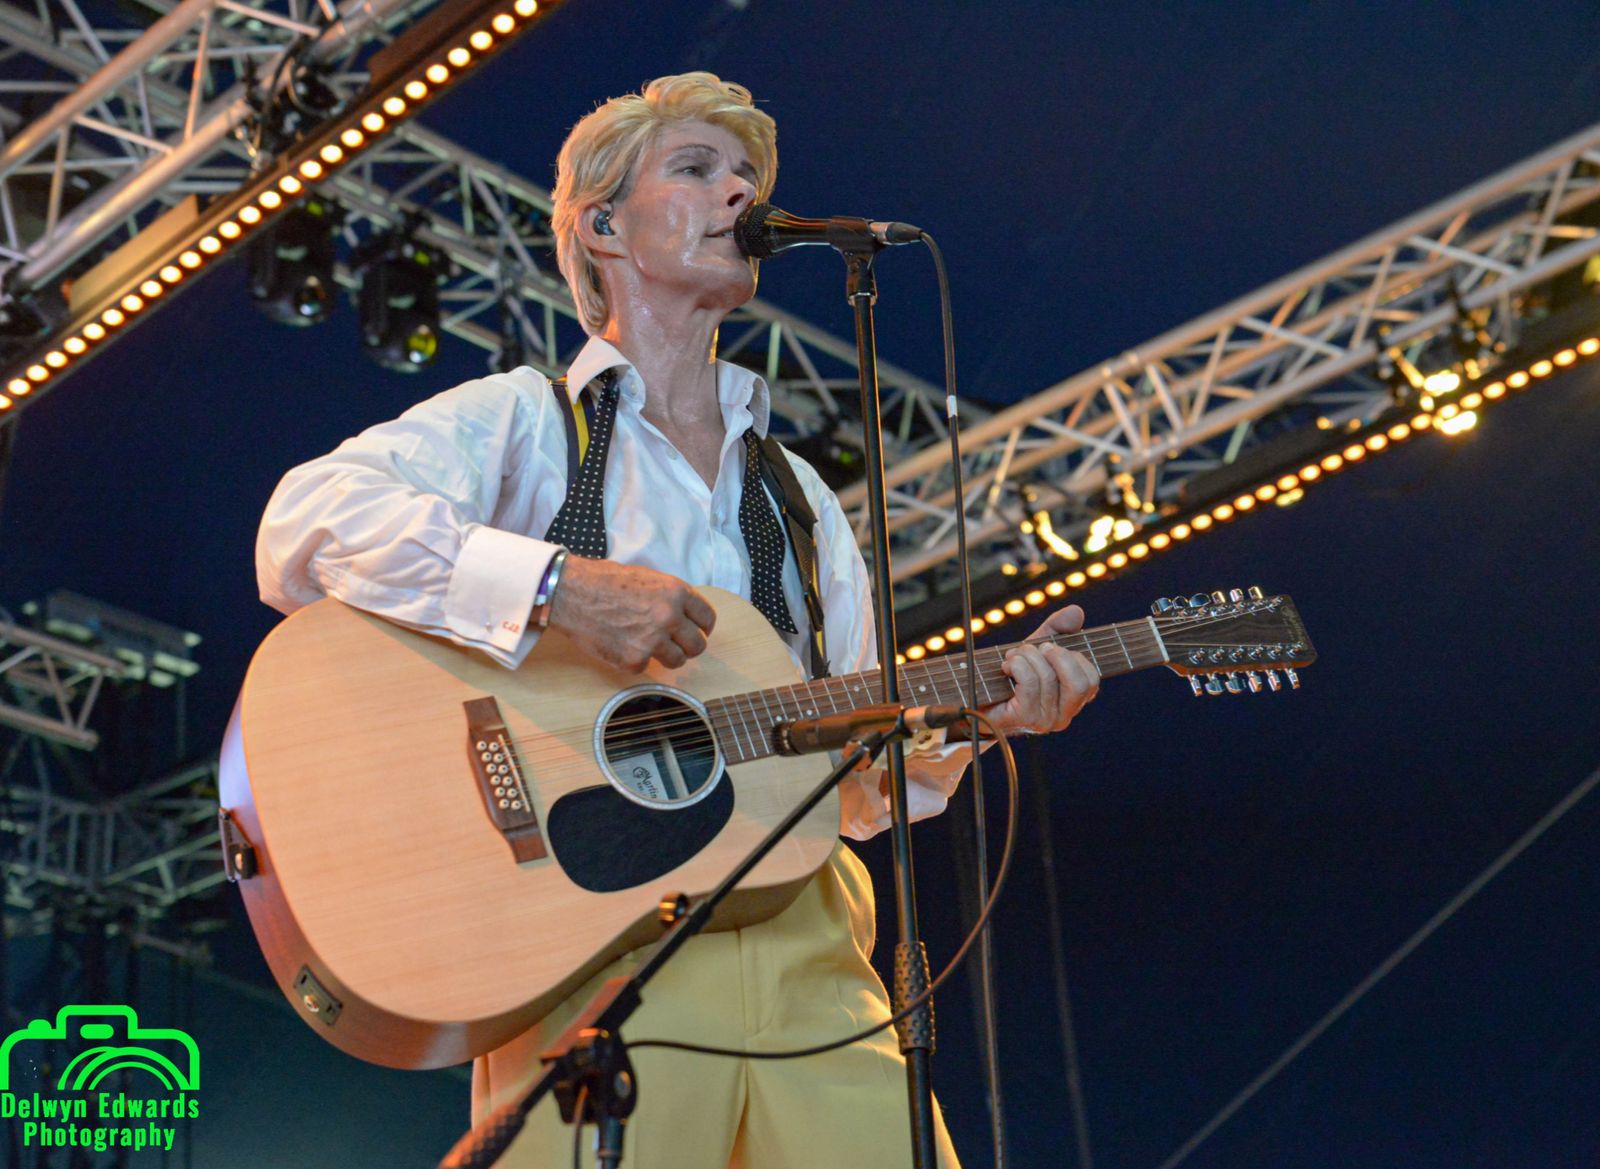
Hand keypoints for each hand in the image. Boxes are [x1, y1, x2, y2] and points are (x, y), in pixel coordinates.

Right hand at [547, 557, 715, 672]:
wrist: (571, 593)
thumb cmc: (605, 581)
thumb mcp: (648, 577)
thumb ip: (671, 597)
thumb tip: (685, 614)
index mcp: (676, 593)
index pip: (707, 618)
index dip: (703, 626)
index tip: (697, 631)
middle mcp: (669, 617)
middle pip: (698, 645)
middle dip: (689, 646)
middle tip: (677, 645)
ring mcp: (652, 641)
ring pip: (677, 661)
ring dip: (667, 656)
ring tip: (650, 646)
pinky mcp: (633, 660)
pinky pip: (647, 667)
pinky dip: (637, 660)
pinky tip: (622, 644)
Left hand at [984, 605, 1099, 735]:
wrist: (977, 698)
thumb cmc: (1011, 674)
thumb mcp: (1037, 648)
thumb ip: (1057, 629)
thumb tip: (1076, 611)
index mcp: (1072, 702)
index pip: (1091, 680)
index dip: (1074, 656)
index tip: (1051, 648)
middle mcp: (1063, 716)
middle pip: (1079, 684)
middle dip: (1057, 656)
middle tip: (1038, 648)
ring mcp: (1044, 720)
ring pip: (1048, 677)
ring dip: (1027, 656)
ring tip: (1014, 657)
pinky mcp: (1023, 718)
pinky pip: (1029, 683)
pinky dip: (1017, 665)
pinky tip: (1007, 666)